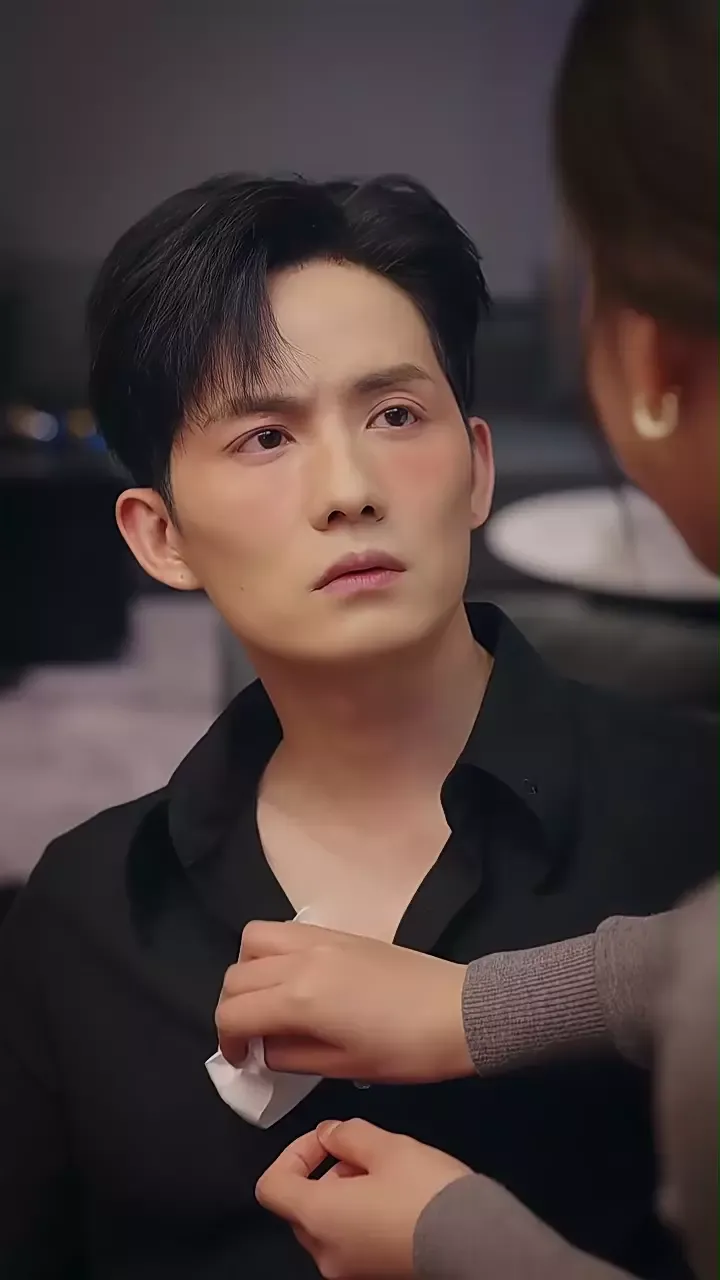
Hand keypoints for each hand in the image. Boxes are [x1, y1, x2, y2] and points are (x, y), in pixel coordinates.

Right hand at [215, 921, 471, 1081]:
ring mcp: (319, 939)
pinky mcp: (339, 932)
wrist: (459, 1012)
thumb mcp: (343, 1066)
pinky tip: (293, 980)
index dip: (227, 1043)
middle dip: (232, 1009)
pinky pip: (286, 931)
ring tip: (268, 1000)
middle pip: (236, 976)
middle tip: (252, 1037)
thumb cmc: (405, 1050)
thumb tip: (265, 1047)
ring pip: (254, 940)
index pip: (233, 1013)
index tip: (242, 1061)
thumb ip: (291, 1056)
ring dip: (247, 971)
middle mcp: (300, 959)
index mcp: (299, 998)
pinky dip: (272, 952)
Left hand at [256, 1118, 470, 1279]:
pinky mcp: (374, 1275)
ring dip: (347, 1193)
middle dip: (326, 1172)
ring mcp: (350, 1270)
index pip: (272, 1185)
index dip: (293, 1154)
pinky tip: (398, 1198)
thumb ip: (346, 1135)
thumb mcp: (385, 1146)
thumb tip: (329, 1135)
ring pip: (328, 1224)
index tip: (325, 1141)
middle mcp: (326, 1251)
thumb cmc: (425, 1193)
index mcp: (318, 1217)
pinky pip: (352, 1241)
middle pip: (301, 1206)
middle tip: (364, 1154)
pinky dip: (362, 1216)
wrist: (474, 1242)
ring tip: (389, 1173)